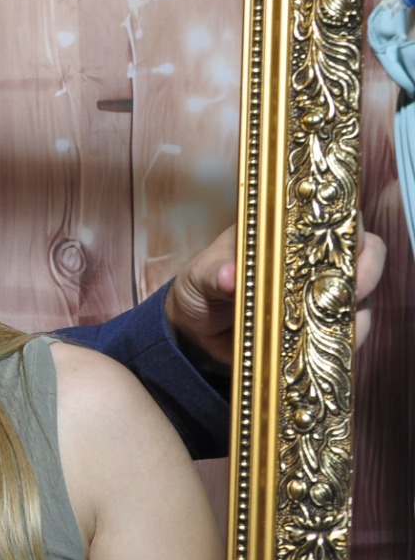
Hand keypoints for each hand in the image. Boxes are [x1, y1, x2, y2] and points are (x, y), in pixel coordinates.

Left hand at [166, 226, 386, 366]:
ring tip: (332, 316)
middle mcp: (315, 261)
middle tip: (348, 286)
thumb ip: (214, 273)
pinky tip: (329, 341)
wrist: (195, 332)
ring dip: (354, 307)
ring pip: (361, 296)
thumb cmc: (202, 287)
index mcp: (287, 234)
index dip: (347, 226)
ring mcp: (322, 296)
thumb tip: (229, 276)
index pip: (333, 218)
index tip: (344, 240)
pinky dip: (345, 338)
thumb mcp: (199, 276)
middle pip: (364, 255)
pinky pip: (347, 334)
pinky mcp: (321, 330)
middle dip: (364, 269)